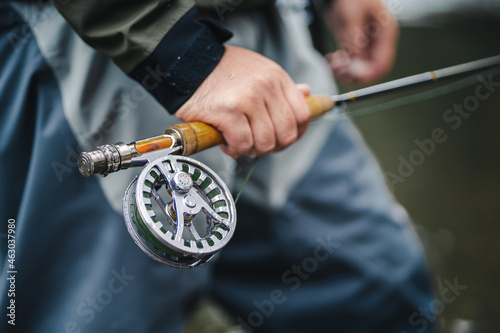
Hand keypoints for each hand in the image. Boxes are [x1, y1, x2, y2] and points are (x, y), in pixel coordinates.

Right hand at [176, 45, 310, 157]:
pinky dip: (234, 149)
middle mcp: (266, 88)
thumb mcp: (259, 70)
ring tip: (238, 142)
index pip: (302, 114)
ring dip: (251, 149)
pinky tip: (226, 142)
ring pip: (265, 143)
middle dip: (272, 146)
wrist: (187, 61)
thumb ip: (281, 87)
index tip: (281, 139)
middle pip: (286, 134)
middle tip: (256, 144)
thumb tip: (307, 93)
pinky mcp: (228, 112)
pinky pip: (242, 144)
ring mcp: (248, 100)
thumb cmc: (221, 70)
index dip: (296, 133)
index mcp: (277, 78)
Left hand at [325, 0, 398, 84]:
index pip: (382, 63)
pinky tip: (330, 60)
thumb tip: (355, 60)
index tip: (351, 75)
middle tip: (337, 70)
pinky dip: (339, 65)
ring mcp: (366, 45)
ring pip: (358, 69)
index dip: (368, 74)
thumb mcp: (352, 16)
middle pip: (371, 70)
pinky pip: (349, 63)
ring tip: (331, 64)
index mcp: (385, 33)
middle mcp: (377, 42)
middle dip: (353, 74)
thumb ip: (354, 39)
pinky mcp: (354, 45)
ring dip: (344, 71)